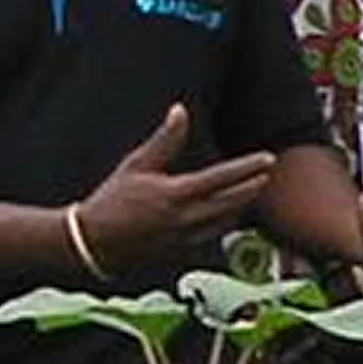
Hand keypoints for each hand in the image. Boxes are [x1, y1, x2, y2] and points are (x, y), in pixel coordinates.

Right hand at [72, 103, 274, 271]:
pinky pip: (214, 237)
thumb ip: (164, 139)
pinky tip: (232, 214)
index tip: (268, 159)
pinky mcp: (182, 253)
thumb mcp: (137, 165)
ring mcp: (186, 239)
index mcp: (175, 195)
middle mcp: (185, 219)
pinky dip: (226, 223)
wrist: (93, 242)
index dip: (248, 168)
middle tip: (269, 174)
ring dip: (242, 205)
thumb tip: (180, 110)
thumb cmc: (112, 200)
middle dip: (253, 186)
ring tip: (255, 190)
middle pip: (232, 201)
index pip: (222, 178)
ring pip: (227, 221)